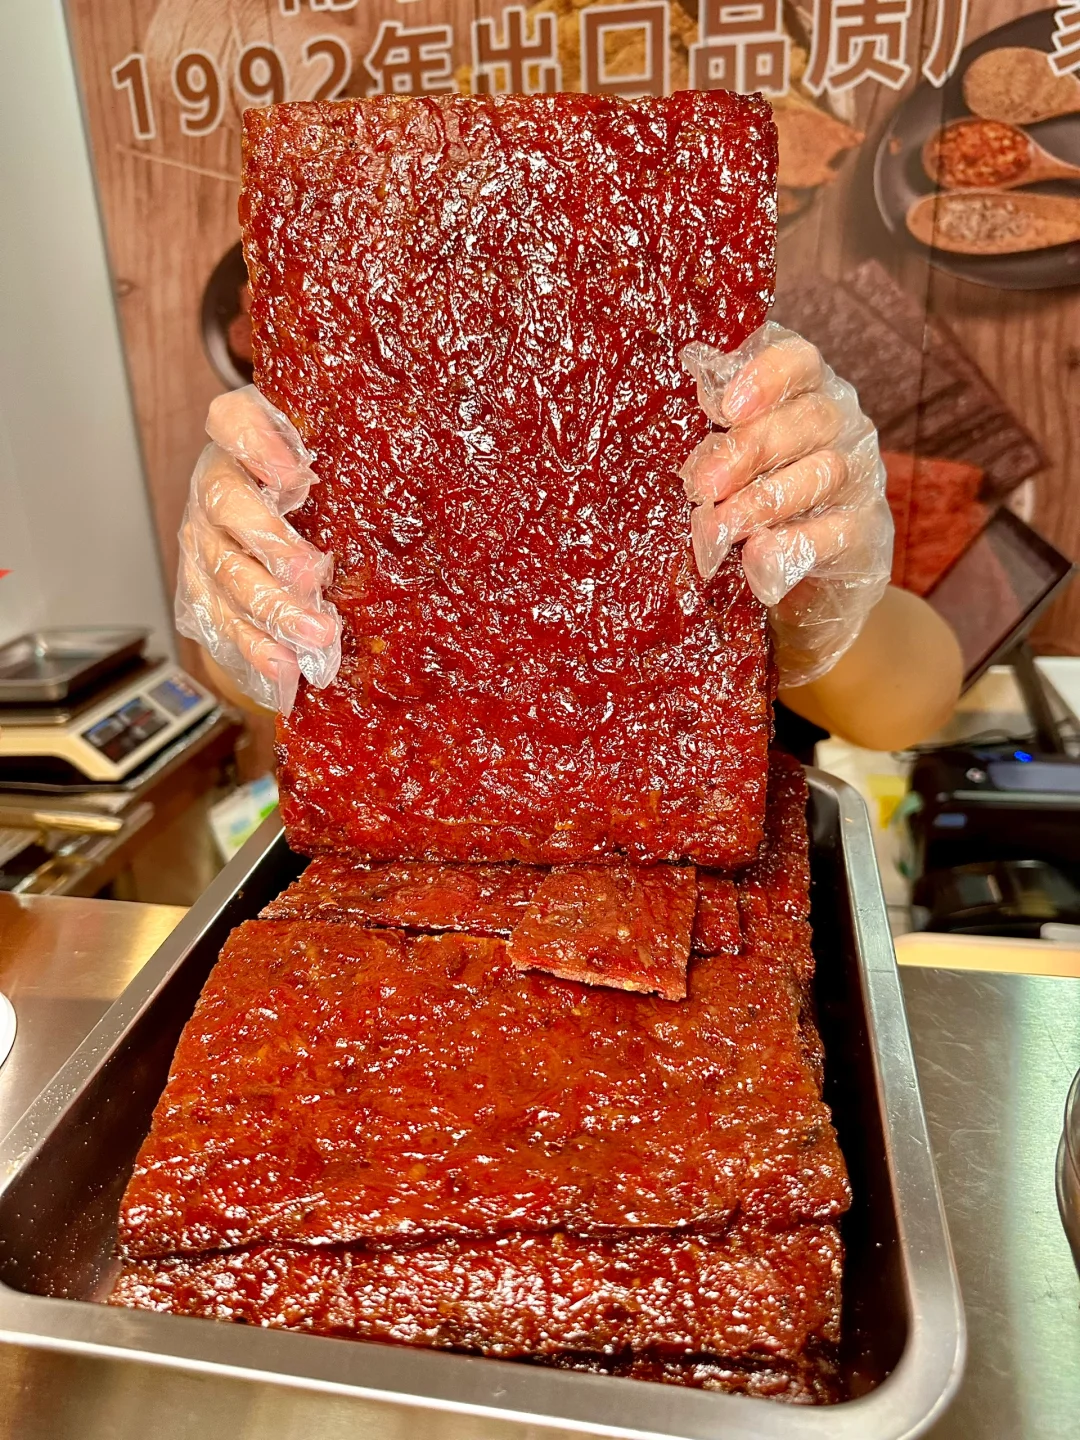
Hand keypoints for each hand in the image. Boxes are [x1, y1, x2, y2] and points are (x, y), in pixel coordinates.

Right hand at [175, 386, 340, 713]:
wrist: (265, 540)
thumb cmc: (311, 499)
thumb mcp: (331, 471)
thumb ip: (350, 467)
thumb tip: (430, 482)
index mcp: (242, 445)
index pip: (230, 421)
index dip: (254, 442)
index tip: (293, 472)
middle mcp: (215, 488)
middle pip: (228, 507)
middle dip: (272, 544)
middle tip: (313, 574)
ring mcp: (203, 542)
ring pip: (224, 572)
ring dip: (269, 607)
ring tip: (313, 635)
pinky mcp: (202, 591)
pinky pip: (220, 621)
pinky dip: (253, 647)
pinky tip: (283, 666)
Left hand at [680, 322, 892, 686]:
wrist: (808, 580)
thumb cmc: (758, 498)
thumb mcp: (734, 461)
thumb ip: (719, 432)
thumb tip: (698, 393)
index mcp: (806, 393)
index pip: (799, 362)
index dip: (765, 376)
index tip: (726, 408)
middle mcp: (842, 425)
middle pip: (807, 418)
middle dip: (749, 450)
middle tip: (703, 487)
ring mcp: (860, 477)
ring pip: (822, 473)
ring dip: (762, 502)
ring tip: (718, 529)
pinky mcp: (865, 531)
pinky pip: (835, 532)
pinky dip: (792, 546)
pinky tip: (756, 558)